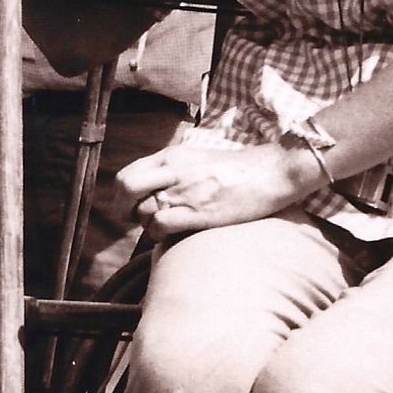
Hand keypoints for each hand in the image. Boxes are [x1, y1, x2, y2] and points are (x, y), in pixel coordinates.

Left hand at [117, 139, 323, 237]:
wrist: (271, 172)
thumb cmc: (237, 170)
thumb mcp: (197, 159)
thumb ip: (172, 170)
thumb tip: (152, 189)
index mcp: (171, 156)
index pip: (127, 175)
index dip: (121, 196)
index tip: (130, 207)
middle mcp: (173, 171)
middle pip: (126, 190)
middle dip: (124, 209)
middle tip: (137, 220)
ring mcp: (185, 191)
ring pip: (144, 211)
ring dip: (149, 225)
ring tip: (166, 227)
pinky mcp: (198, 211)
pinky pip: (161, 225)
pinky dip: (160, 235)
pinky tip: (172, 235)